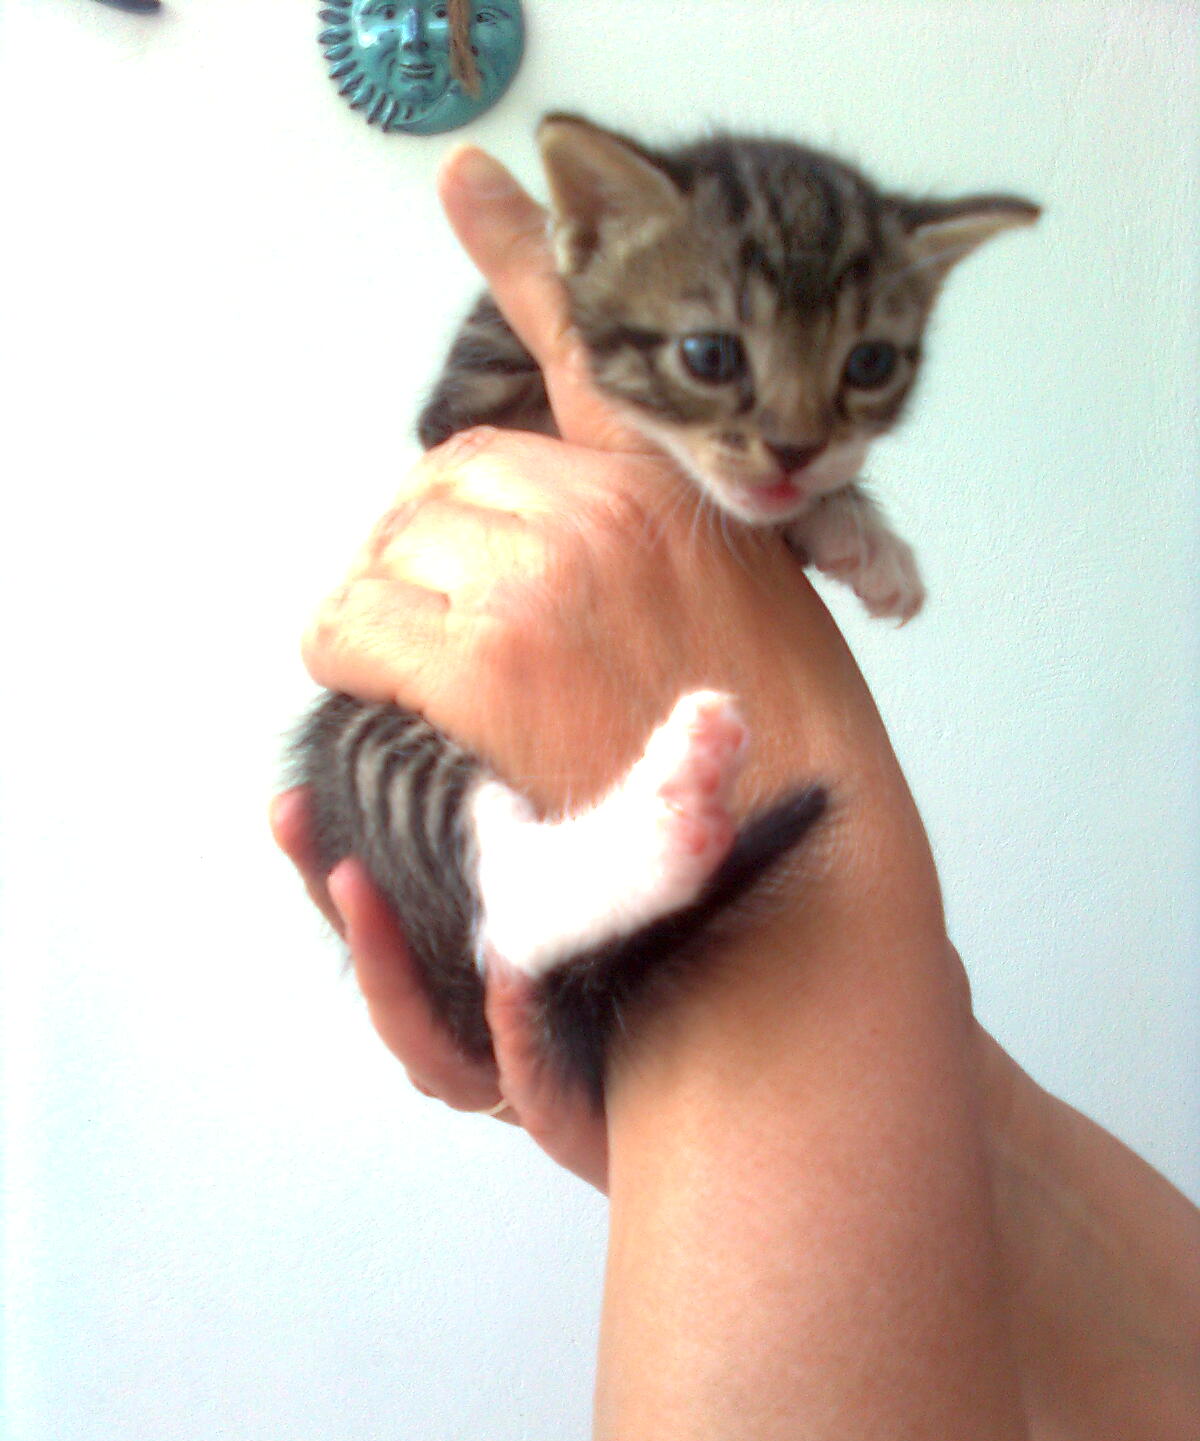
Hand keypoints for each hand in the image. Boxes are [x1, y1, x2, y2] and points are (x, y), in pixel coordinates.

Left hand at [278, 147, 958, 1184]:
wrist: (793, 874)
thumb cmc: (772, 762)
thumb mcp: (757, 613)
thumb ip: (673, 549)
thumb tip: (583, 545)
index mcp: (672, 491)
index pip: (580, 345)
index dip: (523, 246)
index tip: (476, 182)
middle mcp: (606, 513)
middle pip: (448, 475)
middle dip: (425, 537)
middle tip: (427, 605)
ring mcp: (543, 583)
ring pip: (394, 545)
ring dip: (381, 597)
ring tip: (402, 657)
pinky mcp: (485, 665)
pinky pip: (355, 621)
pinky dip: (339, 646)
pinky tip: (358, 677)